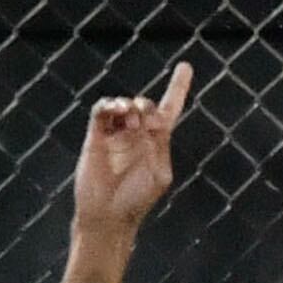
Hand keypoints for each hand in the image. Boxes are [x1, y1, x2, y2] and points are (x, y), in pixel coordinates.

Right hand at [73, 62, 191, 236]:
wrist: (108, 216)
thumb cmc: (137, 200)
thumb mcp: (160, 174)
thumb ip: (161, 146)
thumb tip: (151, 121)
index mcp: (157, 142)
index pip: (170, 109)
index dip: (178, 88)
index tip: (186, 67)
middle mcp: (136, 134)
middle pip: (146, 104)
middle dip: (147, 107)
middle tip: (143, 124)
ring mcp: (116, 134)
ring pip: (124, 104)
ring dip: (129, 106)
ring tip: (130, 120)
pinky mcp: (96, 136)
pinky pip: (102, 110)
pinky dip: (109, 104)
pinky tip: (116, 109)